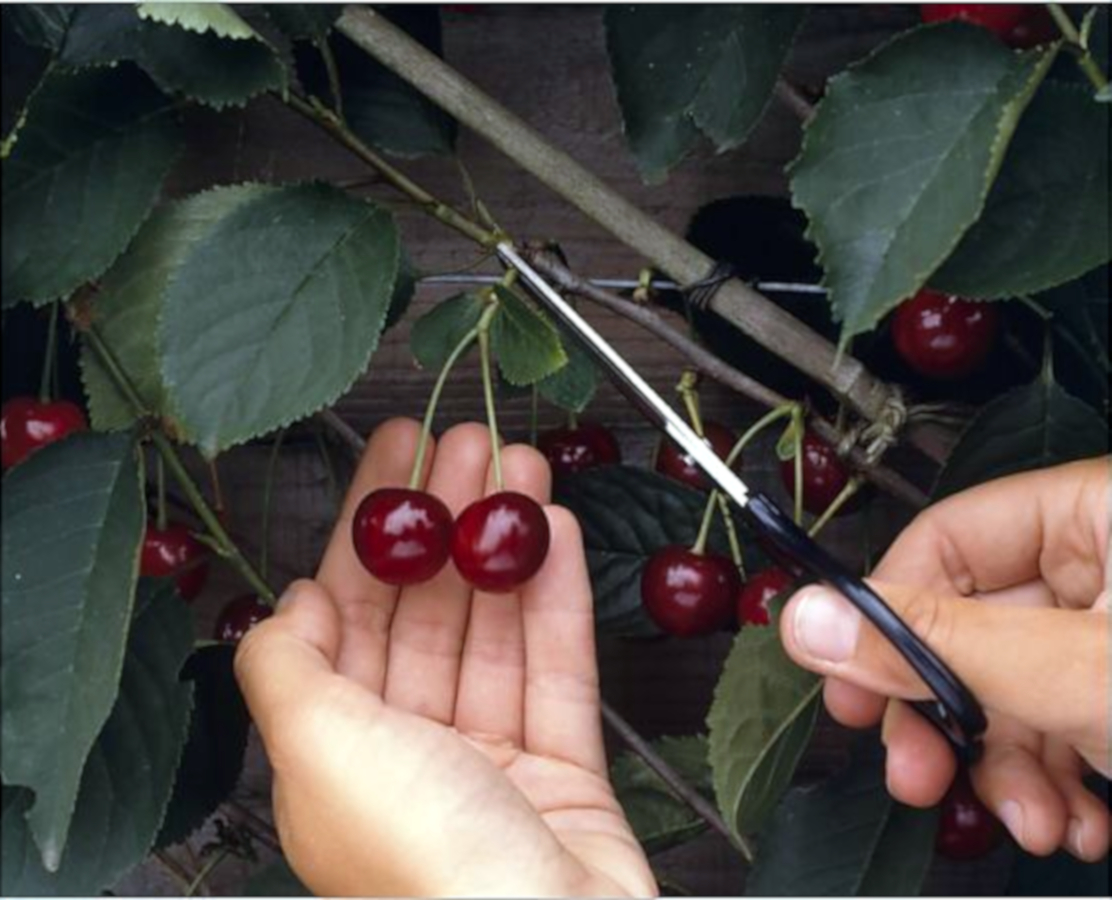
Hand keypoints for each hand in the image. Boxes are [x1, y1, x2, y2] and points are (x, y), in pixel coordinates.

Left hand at [235, 420, 655, 896]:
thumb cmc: (423, 862)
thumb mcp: (319, 751)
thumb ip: (285, 667)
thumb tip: (287, 601)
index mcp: (337, 751)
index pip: (348, 611)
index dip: (370, 528)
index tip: (394, 456)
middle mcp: (409, 753)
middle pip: (426, 609)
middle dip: (446, 519)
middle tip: (470, 441)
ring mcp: (489, 763)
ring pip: (495, 628)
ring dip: (506, 543)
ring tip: (523, 467)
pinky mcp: (561, 772)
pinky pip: (557, 670)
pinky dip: (558, 599)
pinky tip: (557, 536)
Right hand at [780, 458, 1109, 860]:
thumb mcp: (1071, 671)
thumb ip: (934, 646)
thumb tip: (808, 619)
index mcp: (1093, 512)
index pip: (947, 539)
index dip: (889, 611)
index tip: (853, 681)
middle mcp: (1101, 565)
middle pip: (970, 627)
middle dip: (948, 717)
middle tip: (917, 769)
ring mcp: (1111, 634)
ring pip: (1013, 692)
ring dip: (1006, 771)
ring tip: (1029, 820)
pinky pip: (1058, 725)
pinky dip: (1054, 785)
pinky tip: (1073, 822)